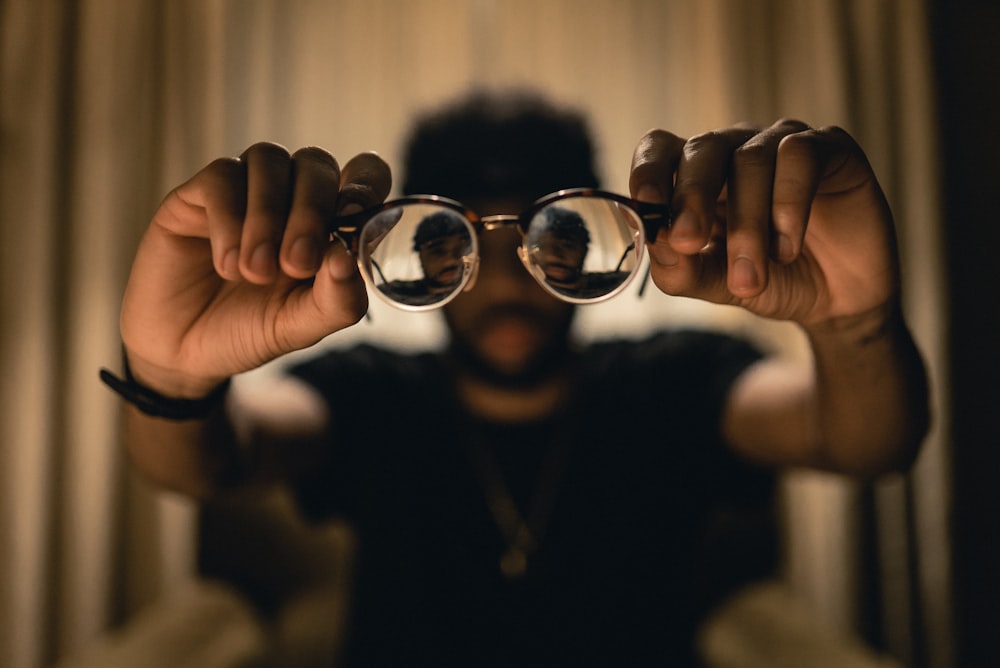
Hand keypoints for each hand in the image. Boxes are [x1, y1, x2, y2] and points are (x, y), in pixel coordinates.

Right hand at [120, 143, 391, 396]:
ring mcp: (243, 190)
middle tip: (297, 265)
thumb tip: (347, 257)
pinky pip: (222, 177)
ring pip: (268, 160)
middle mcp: (289, 196)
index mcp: (328, 221)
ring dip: (267, 217)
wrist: (183, 351)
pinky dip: (229, 222)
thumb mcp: (302, 325)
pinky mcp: (197, 194)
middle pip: (315, 163)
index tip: (354, 217)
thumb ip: (335, 299)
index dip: (366, 184)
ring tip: (256, 273)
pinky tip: (227, 266)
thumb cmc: (251, 330)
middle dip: (311, 211)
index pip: (363, 174)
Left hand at [629, 120, 899, 328]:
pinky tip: (787, 248)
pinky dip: (788, 206)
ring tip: (749, 278)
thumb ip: (682, 269)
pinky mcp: (829, 148)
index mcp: (697, 177)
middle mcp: (736, 150)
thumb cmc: (769, 281)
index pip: (660, 148)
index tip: (645, 204)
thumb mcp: (716, 284)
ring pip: (750, 160)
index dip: (648, 169)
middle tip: (687, 241)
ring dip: (745, 225)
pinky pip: (799, 156)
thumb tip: (658, 244)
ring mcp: (781, 143)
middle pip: (702, 148)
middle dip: (690, 198)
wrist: (836, 301)